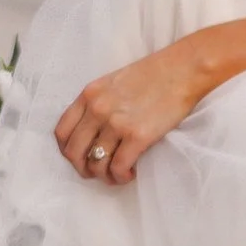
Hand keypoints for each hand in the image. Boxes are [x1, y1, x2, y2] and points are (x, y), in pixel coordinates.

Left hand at [58, 2, 245, 178]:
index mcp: (89, 94)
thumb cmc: (155, 73)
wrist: (184, 69)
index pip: (61, 131)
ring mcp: (116, 123)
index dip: (67, 150)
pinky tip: (130, 174)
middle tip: (96, 172)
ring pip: (95, 164)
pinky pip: (118, 167)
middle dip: (82, 168)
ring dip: (103, 176)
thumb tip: (93, 129)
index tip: (79, 157)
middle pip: (73, 152)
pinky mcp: (137, 136)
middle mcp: (97, 109)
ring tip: (115, 175)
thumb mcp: (114, 82)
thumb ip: (99, 102)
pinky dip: (121, 177)